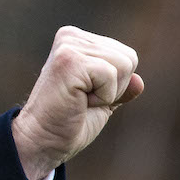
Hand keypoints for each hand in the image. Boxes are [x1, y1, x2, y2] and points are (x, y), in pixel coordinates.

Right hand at [12, 26, 144, 179]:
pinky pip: (111, 75)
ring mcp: (69, 46)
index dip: (117, 85)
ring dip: (107, 93)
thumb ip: (121, 88)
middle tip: (83, 100)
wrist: (41, 142)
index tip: (87, 97)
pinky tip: (78, 101)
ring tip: (79, 100)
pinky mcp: (69, 60)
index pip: (127, 55)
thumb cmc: (68, 124)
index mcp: (78, 40)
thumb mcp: (102, 102)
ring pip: (123, 66)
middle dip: (115, 88)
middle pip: (129, 58)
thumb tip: (139, 81)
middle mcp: (71, 36)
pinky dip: (102, 97)